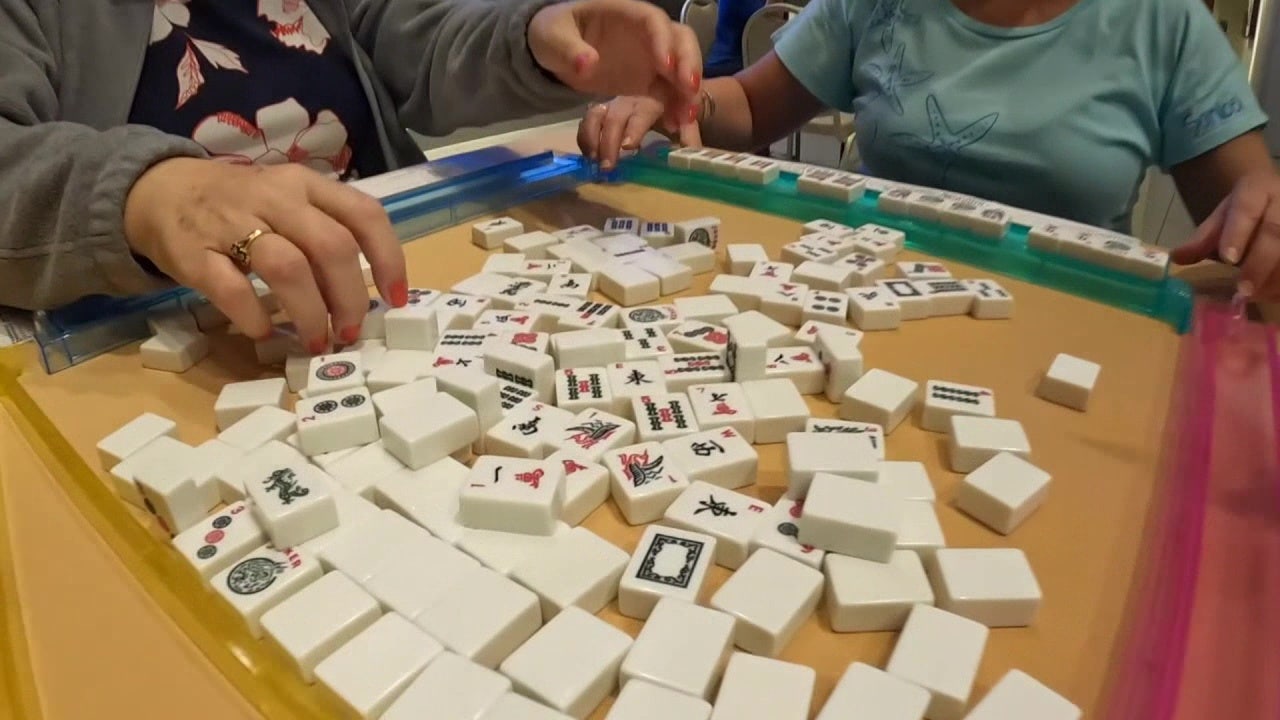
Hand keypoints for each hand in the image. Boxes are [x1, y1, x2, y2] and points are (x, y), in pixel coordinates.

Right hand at [123, 159, 407, 352]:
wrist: (159, 191)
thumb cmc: (241, 206)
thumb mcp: (289, 202)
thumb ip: (326, 233)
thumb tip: (368, 294)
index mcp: (306, 185)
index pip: (364, 214)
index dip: (389, 259)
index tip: (395, 299)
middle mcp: (275, 198)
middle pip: (331, 246)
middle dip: (349, 298)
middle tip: (350, 332)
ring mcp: (233, 223)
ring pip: (287, 267)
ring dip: (309, 312)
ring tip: (316, 341)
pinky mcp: (195, 253)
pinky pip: (232, 290)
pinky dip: (254, 317)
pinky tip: (264, 332)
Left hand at [528, 0, 701, 137]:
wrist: (556, 52)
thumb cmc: (555, 34)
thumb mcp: (553, 38)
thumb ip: (569, 50)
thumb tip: (589, 64)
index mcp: (625, 14)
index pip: (653, 20)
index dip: (664, 41)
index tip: (665, 66)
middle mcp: (646, 34)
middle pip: (680, 41)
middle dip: (689, 64)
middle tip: (689, 91)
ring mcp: (651, 58)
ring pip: (682, 69)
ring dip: (687, 93)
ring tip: (684, 118)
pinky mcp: (649, 81)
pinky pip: (669, 93)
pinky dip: (675, 108)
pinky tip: (673, 126)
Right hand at [578, 95, 702, 169]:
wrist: (669, 82)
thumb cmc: (678, 104)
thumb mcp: (687, 118)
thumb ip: (690, 135)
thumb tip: (694, 154)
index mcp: (653, 100)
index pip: (641, 115)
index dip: (634, 130)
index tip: (628, 146)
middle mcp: (630, 99)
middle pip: (614, 118)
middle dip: (609, 142)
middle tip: (607, 167)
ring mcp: (613, 103)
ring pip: (596, 116)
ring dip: (592, 138)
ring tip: (593, 161)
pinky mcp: (602, 109)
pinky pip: (588, 119)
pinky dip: (585, 136)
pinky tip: (587, 156)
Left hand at [1172, 171, 1279, 300]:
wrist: (1279, 196)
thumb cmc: (1248, 210)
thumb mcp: (1223, 217)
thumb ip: (1203, 239)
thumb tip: (1176, 257)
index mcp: (1258, 187)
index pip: (1247, 206)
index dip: (1238, 233)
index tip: (1228, 258)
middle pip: (1275, 232)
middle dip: (1259, 263)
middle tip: (1244, 290)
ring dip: (1276, 277)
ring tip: (1258, 296)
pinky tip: (1275, 295)